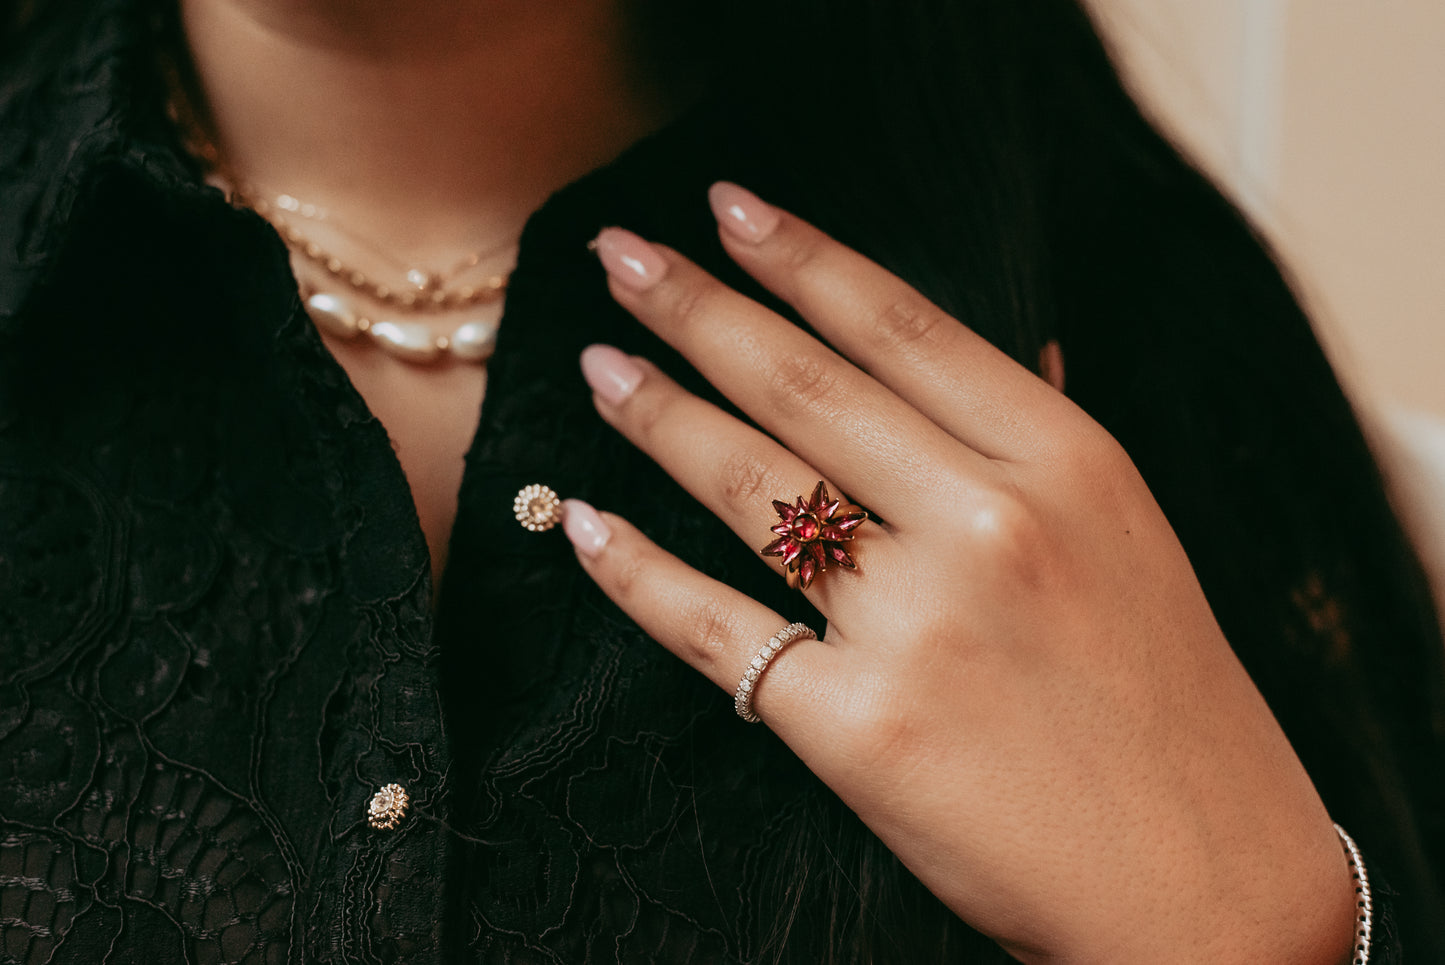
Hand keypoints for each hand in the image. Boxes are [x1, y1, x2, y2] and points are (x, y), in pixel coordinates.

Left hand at [562, 183, 1354, 963]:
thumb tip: (1003, 350)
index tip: (725, 208)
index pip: (902, 324)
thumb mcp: (1131, 538)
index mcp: (1065, 461)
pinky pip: (717, 629)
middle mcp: (988, 524)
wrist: (1202, 885)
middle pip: (804, 387)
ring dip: (657, 415)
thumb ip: (1044, 442)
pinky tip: (589, 527)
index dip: (800, 256)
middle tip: (618, 257)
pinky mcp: (858, 728)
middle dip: (695, 308)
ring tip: (597, 367)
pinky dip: (640, 574)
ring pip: (750, 488)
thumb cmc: (1167, 708)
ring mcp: (918, 626)